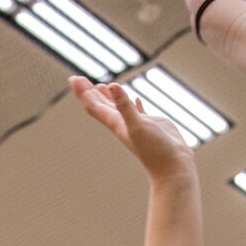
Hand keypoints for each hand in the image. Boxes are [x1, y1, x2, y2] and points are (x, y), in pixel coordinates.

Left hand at [70, 76, 193, 179]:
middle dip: (89, 92)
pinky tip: (135, 98)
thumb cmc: (154, 149)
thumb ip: (124, 106)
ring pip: (117, 107)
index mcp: (115, 123)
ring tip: (100, 86)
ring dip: (108, 96)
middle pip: (100, 105)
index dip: (83, 92)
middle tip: (78, 78)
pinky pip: (137, 111)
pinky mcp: (150, 124)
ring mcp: (135, 123)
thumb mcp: (137, 125)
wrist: (172, 167)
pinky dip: (132, 103)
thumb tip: (112, 85)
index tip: (74, 78)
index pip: (94, 105)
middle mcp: (122, 123)